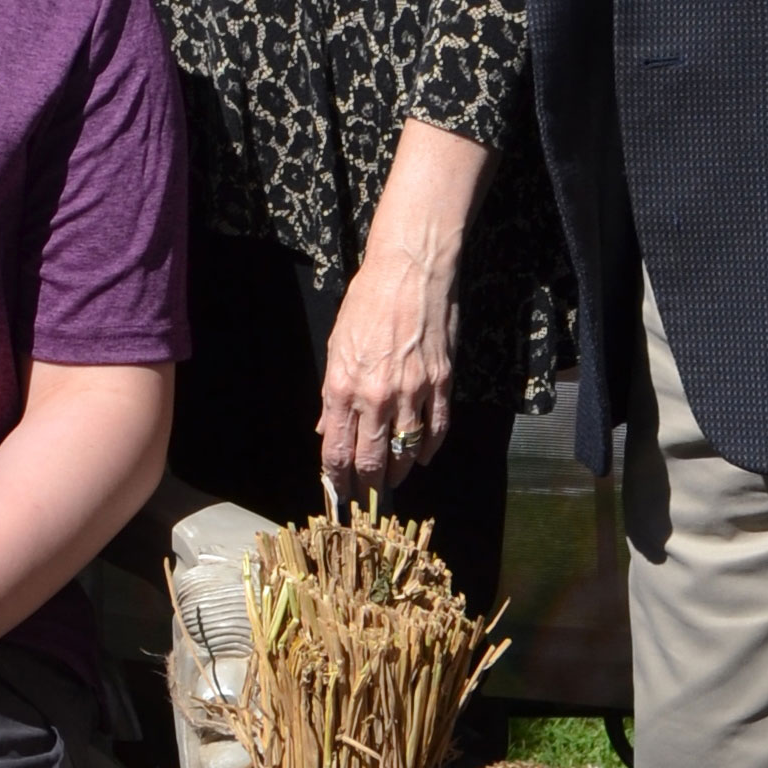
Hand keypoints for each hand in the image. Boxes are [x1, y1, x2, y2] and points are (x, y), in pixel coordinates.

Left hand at [318, 238, 456, 497]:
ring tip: (393, 481)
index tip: (338, 491)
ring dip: (398, 472)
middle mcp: (375, 395)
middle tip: (366, 496)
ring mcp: (412, 391)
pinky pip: (436, 429)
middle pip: (370, 458)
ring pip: (405, 450)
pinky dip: (428, 449)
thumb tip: (326, 428)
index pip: (336, 449)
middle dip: (366, 484)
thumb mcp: (336, 345)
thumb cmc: (367, 302)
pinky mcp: (441, 383)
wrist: (410, 272)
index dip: (337, 477)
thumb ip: (332, 395)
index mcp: (342, 385)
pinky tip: (422, 458)